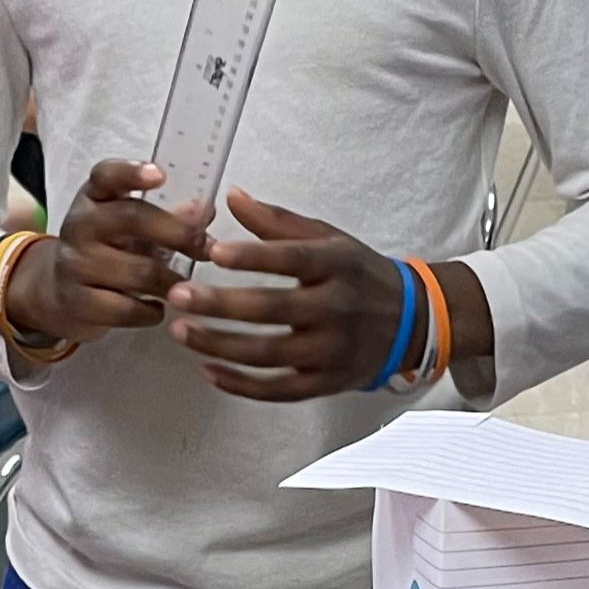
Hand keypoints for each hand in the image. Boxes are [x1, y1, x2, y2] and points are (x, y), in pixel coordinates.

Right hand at [2, 159, 209, 343]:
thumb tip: (204, 211)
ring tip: (186, 288)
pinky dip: (150, 312)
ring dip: (171, 281)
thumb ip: (168, 217)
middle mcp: (79, 224)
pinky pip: (125, 309)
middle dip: (177, 232)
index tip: (160, 175)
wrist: (59, 292)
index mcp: (94, 198)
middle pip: (131, 218)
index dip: (132, 173)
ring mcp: (74, 263)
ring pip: (137, 270)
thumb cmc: (107, 251)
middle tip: (206, 247)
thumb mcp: (131, 228)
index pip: (106, 176)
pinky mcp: (76, 301)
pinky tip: (158, 309)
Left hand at [162, 191, 413, 400]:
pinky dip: (241, 385)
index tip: (213, 251)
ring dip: (219, 345)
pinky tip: (208, 370)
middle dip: (221, 304)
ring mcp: (332, 350)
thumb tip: (232, 198)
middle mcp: (337, 308)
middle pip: (273, 309)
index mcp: (337, 265)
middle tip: (177, 295)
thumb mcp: (328, 238)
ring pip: (268, 353)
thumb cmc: (359, 275)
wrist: (411, 323)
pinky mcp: (326, 383)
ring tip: (181, 331)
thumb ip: (278, 222)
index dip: (252, 256)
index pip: (292, 258)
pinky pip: (278, 390)